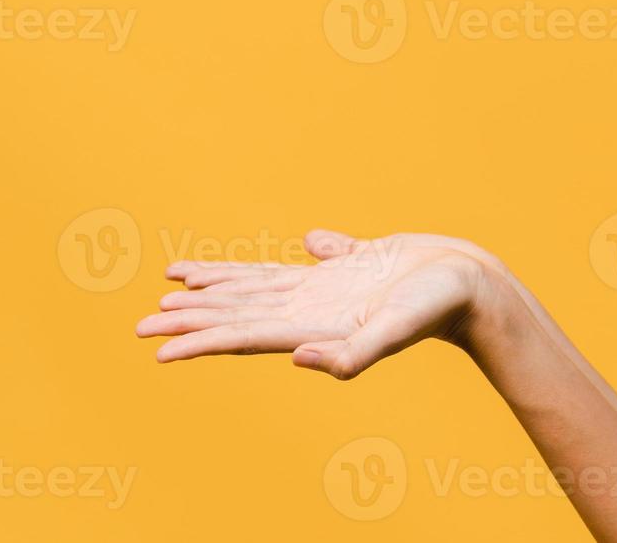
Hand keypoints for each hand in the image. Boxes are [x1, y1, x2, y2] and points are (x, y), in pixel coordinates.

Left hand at [135, 229, 503, 379]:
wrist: (474, 286)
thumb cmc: (438, 308)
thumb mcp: (395, 329)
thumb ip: (352, 354)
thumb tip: (298, 359)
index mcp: (316, 325)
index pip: (243, 334)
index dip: (198, 339)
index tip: (156, 345)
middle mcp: (314, 309)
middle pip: (239, 313)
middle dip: (191, 317)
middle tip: (143, 322)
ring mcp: (329, 288)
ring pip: (258, 287)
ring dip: (217, 289)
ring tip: (176, 285)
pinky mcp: (349, 266)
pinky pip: (294, 263)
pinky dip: (271, 261)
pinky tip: (260, 257)